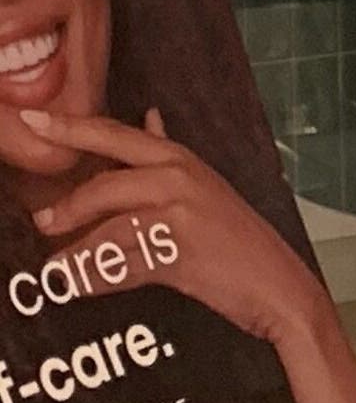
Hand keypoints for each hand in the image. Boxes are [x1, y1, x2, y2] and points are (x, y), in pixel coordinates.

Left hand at [22, 107, 355, 402]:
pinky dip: (94, 281)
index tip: (34, 120)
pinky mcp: (178, 254)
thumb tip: (149, 117)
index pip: (115, 135)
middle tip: (42, 224)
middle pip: (103, 187)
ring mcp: (181, 216)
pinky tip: (81, 285)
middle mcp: (181, 180)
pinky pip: (119, 269)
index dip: (70, 127)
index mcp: (182, 159)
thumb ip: (168, 154)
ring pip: (107, 234)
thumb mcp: (204, 185)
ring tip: (56, 270)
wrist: (274, 281)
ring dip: (75, 257)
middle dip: (67, 209)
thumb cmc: (235, 235)